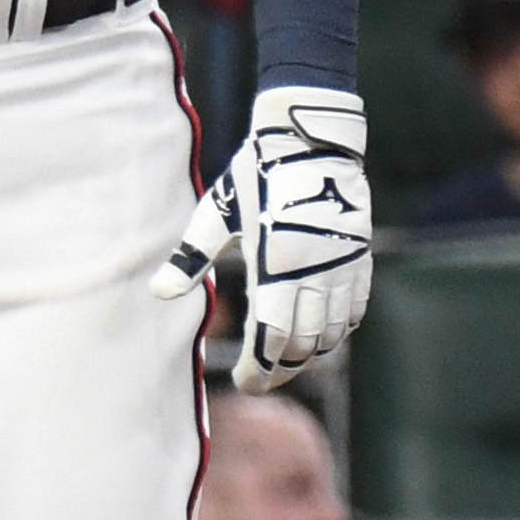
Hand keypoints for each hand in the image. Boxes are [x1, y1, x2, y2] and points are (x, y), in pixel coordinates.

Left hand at [152, 87, 373, 392]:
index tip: (245, 382)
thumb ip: (190, 256)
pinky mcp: (360, 257)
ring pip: (333, 335)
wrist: (309, 137)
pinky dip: (339, 331)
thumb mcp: (215, 213)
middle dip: (281, 372)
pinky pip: (355, 311)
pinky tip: (321, 333)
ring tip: (286, 361)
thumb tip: (158, 293)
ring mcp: (343, 267)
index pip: (270, 340)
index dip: (258, 371)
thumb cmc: (255, 174)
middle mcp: (313, 273)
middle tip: (261, 380)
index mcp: (274, 265)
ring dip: (310, 355)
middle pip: (303, 346)